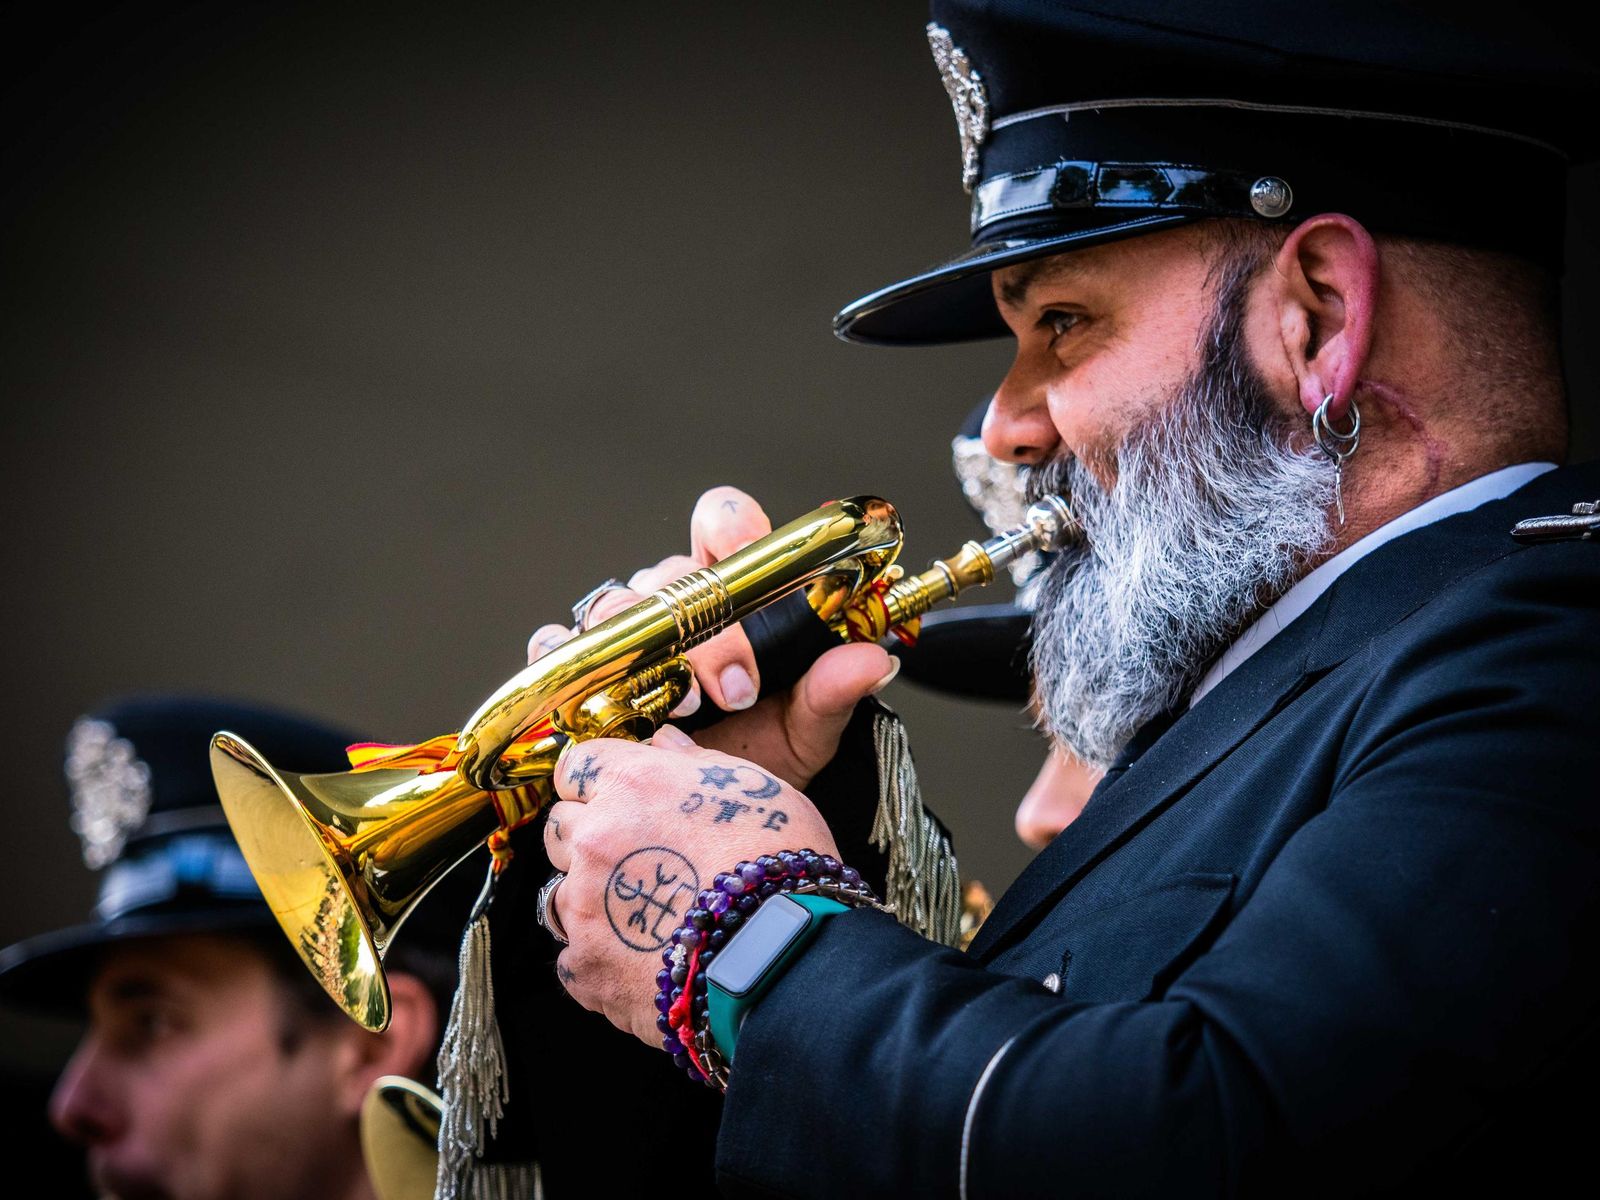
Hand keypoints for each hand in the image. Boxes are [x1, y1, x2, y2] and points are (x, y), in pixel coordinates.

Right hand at [526, 485, 897, 789]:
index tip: (762, 591)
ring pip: (615, 607)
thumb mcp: (805, 732)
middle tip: (733, 689)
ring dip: (644, 653)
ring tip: (676, 711)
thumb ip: (833, 691)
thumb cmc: (758, 760)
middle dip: (702, 631)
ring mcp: (620, 633)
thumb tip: (874, 657)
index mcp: (733, 591)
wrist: (706, 827)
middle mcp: (673, 601)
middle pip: (669, 574)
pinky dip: (569, 664)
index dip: (736, 534)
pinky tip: (597, 702)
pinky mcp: (577, 671)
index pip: (725, 523)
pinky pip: (557, 646)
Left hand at [542, 730, 838, 1044]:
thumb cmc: (780, 867)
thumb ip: (694, 763)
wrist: (782, 956)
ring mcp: (584, 903)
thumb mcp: (754, 789)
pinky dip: (602, 957)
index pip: (577, 766)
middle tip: (639, 862)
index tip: (616, 799)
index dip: (597, 784)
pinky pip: (575, 955)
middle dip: (590, 839)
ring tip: (648, 917)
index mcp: (633, 784)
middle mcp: (596, 837)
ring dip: (592, 899)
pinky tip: (644, 961)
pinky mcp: (586, 964)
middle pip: (561, 826)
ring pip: (560, 891)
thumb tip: (664, 744)